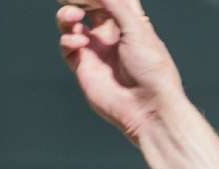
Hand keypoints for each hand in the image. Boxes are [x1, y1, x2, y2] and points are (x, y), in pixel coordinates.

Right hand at [57, 0, 183, 140]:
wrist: (148, 107)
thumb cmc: (152, 70)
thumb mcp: (138, 31)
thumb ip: (117, 6)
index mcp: (130, 25)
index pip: (110, 1)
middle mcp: (112, 36)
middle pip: (88, 8)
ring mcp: (97, 50)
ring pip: (72, 24)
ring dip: (67, 15)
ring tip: (73, 16)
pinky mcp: (84, 66)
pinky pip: (67, 45)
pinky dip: (68, 39)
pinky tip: (79, 43)